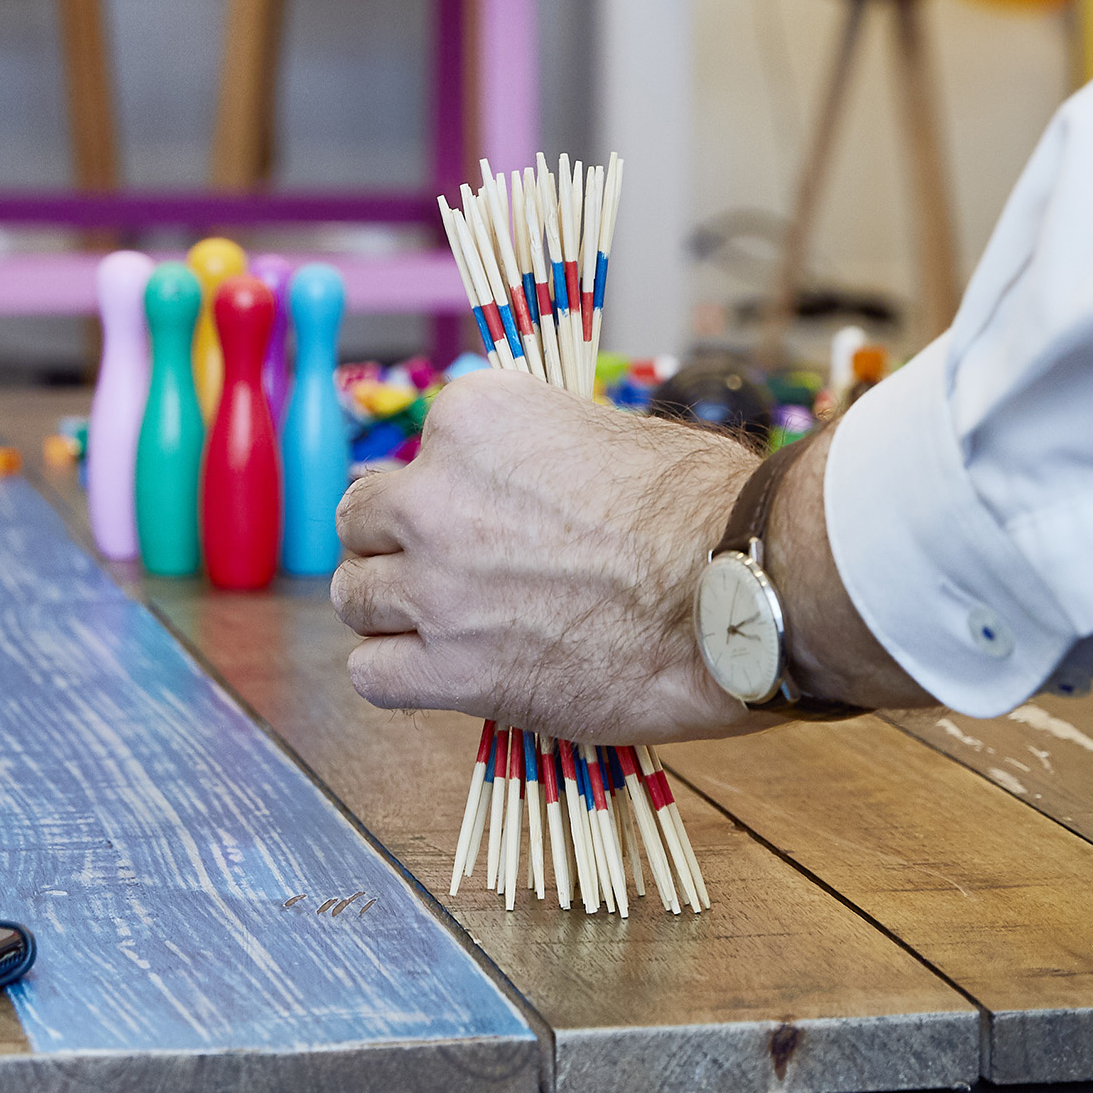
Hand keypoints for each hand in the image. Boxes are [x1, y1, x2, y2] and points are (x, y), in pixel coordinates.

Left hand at [331, 371, 767, 744]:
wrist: (737, 588)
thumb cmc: (703, 507)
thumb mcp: (608, 432)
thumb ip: (537, 451)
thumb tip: (521, 477)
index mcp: (472, 418)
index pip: (415, 449)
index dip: (446, 486)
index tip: (482, 513)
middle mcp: (434, 494)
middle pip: (363, 520)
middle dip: (399, 544)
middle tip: (451, 568)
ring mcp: (436, 584)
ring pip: (355, 597)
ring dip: (392, 610)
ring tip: (446, 622)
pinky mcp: (451, 669)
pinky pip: (371, 674)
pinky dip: (399, 674)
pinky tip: (441, 671)